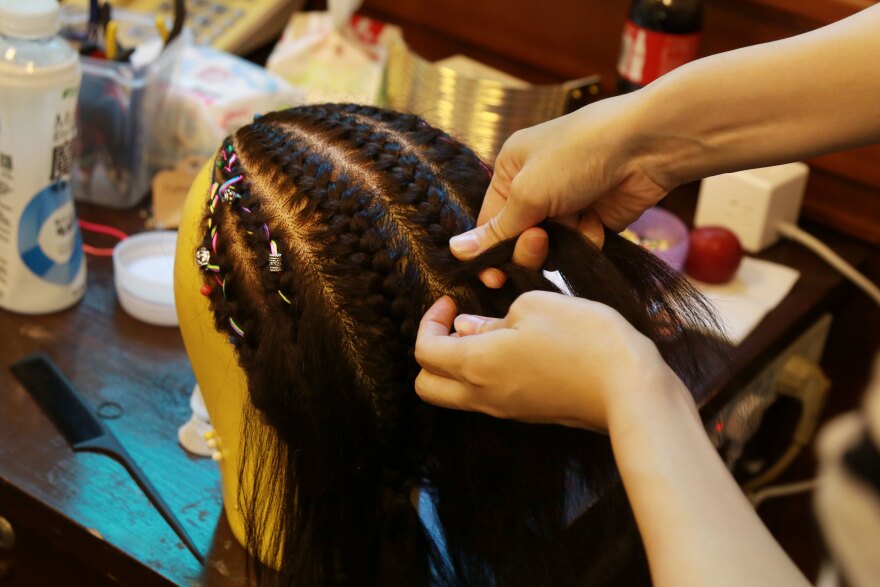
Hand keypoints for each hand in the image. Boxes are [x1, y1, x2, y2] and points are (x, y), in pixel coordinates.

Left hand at [414, 292, 683, 430]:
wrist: (630, 389)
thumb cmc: (584, 338)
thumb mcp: (535, 307)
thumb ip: (492, 319)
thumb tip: (469, 329)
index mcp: (475, 365)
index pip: (424, 351)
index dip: (430, 321)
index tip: (451, 301)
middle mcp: (483, 395)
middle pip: (427, 386)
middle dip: (432, 353)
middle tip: (458, 325)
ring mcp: (505, 410)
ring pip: (455, 396)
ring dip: (458, 366)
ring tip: (488, 333)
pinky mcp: (527, 414)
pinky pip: (486, 399)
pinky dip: (483, 376)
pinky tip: (513, 349)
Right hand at [452, 95, 670, 286]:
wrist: (645, 146)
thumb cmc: (579, 154)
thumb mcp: (528, 192)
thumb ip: (496, 230)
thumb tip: (456, 251)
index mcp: (510, 170)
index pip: (488, 223)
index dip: (490, 252)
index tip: (494, 278)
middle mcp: (536, 187)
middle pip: (518, 240)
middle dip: (529, 246)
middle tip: (541, 240)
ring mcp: (567, 204)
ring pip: (550, 248)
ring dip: (563, 242)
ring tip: (578, 221)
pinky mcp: (594, 219)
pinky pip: (579, 246)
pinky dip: (587, 238)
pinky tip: (598, 221)